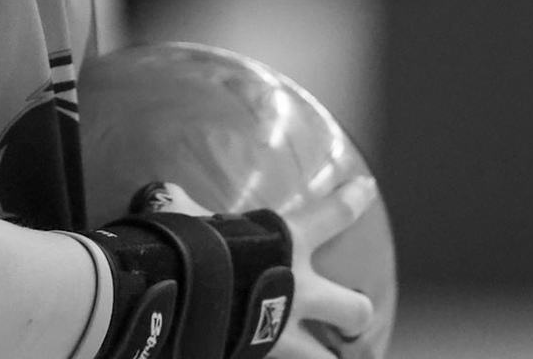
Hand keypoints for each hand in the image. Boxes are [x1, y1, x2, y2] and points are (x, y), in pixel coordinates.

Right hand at [140, 181, 376, 358]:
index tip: (367, 189)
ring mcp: (284, 332)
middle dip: (356, 314)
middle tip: (349, 317)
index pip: (334, 213)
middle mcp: (299, 291)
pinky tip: (256, 357)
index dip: (354, 199)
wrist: (180, 298)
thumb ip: (181, 204)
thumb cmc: (187, 244)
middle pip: (355, 309)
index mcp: (289, 241)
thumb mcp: (183, 215)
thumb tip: (164, 195)